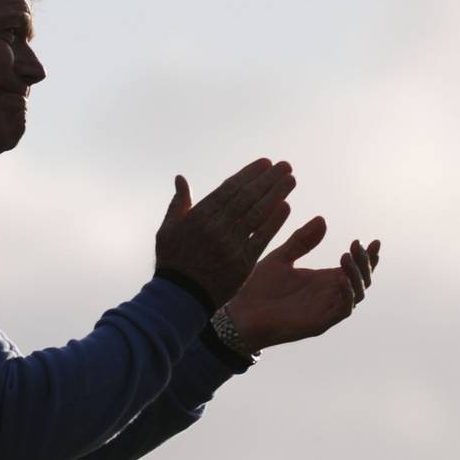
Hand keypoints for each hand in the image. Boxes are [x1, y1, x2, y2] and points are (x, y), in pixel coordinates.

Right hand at [155, 158, 296, 308]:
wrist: (181, 296)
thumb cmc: (173, 261)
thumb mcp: (168, 229)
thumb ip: (178, 203)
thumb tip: (180, 178)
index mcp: (199, 216)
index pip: (229, 188)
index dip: (249, 174)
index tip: (265, 163)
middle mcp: (216, 227)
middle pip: (247, 197)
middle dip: (268, 179)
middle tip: (285, 166)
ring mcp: (231, 245)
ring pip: (257, 214)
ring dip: (276, 195)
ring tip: (290, 180)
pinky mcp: (243, 262)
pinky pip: (261, 238)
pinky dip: (274, 222)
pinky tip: (286, 207)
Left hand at [223, 216, 380, 349]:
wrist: (239, 315)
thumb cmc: (258, 289)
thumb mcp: (281, 258)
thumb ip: (302, 241)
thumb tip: (323, 219)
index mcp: (322, 281)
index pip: (354, 268)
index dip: (367, 256)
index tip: (373, 241)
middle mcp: (328, 295)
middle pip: (361, 280)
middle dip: (365, 263)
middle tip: (357, 246)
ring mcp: (325, 310)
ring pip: (357, 294)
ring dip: (356, 275)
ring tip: (347, 255)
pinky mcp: (319, 324)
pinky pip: (343, 310)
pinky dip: (346, 294)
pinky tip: (340, 278)